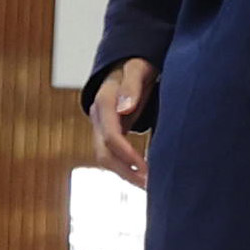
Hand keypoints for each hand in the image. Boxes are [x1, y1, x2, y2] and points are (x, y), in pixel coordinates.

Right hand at [88, 58, 153, 186]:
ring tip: (151, 187)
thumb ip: (132, 86)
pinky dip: (127, 167)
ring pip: (105, 157)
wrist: (125, 62)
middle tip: (151, 186)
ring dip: (126, 174)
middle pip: (104, 152)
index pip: (110, 136)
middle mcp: (98, 116)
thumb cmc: (137, 64)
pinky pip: (113, 154)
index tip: (147, 169)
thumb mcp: (137, 68)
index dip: (127, 154)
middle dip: (126, 171)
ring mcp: (100, 125)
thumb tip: (125, 108)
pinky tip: (146, 177)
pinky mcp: (108, 130)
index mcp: (104, 102)